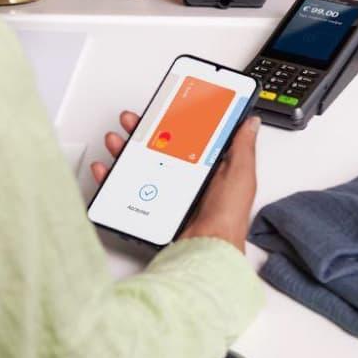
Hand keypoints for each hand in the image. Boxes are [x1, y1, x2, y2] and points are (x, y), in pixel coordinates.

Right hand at [91, 110, 260, 251]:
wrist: (206, 248)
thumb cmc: (227, 218)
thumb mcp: (241, 175)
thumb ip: (242, 147)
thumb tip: (251, 123)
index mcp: (208, 169)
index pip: (188, 137)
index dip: (174, 122)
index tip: (164, 108)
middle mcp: (186, 179)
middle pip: (159, 148)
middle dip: (143, 131)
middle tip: (132, 121)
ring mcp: (168, 192)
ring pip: (140, 164)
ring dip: (124, 149)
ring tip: (116, 140)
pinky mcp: (152, 206)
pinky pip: (127, 188)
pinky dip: (112, 176)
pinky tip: (106, 168)